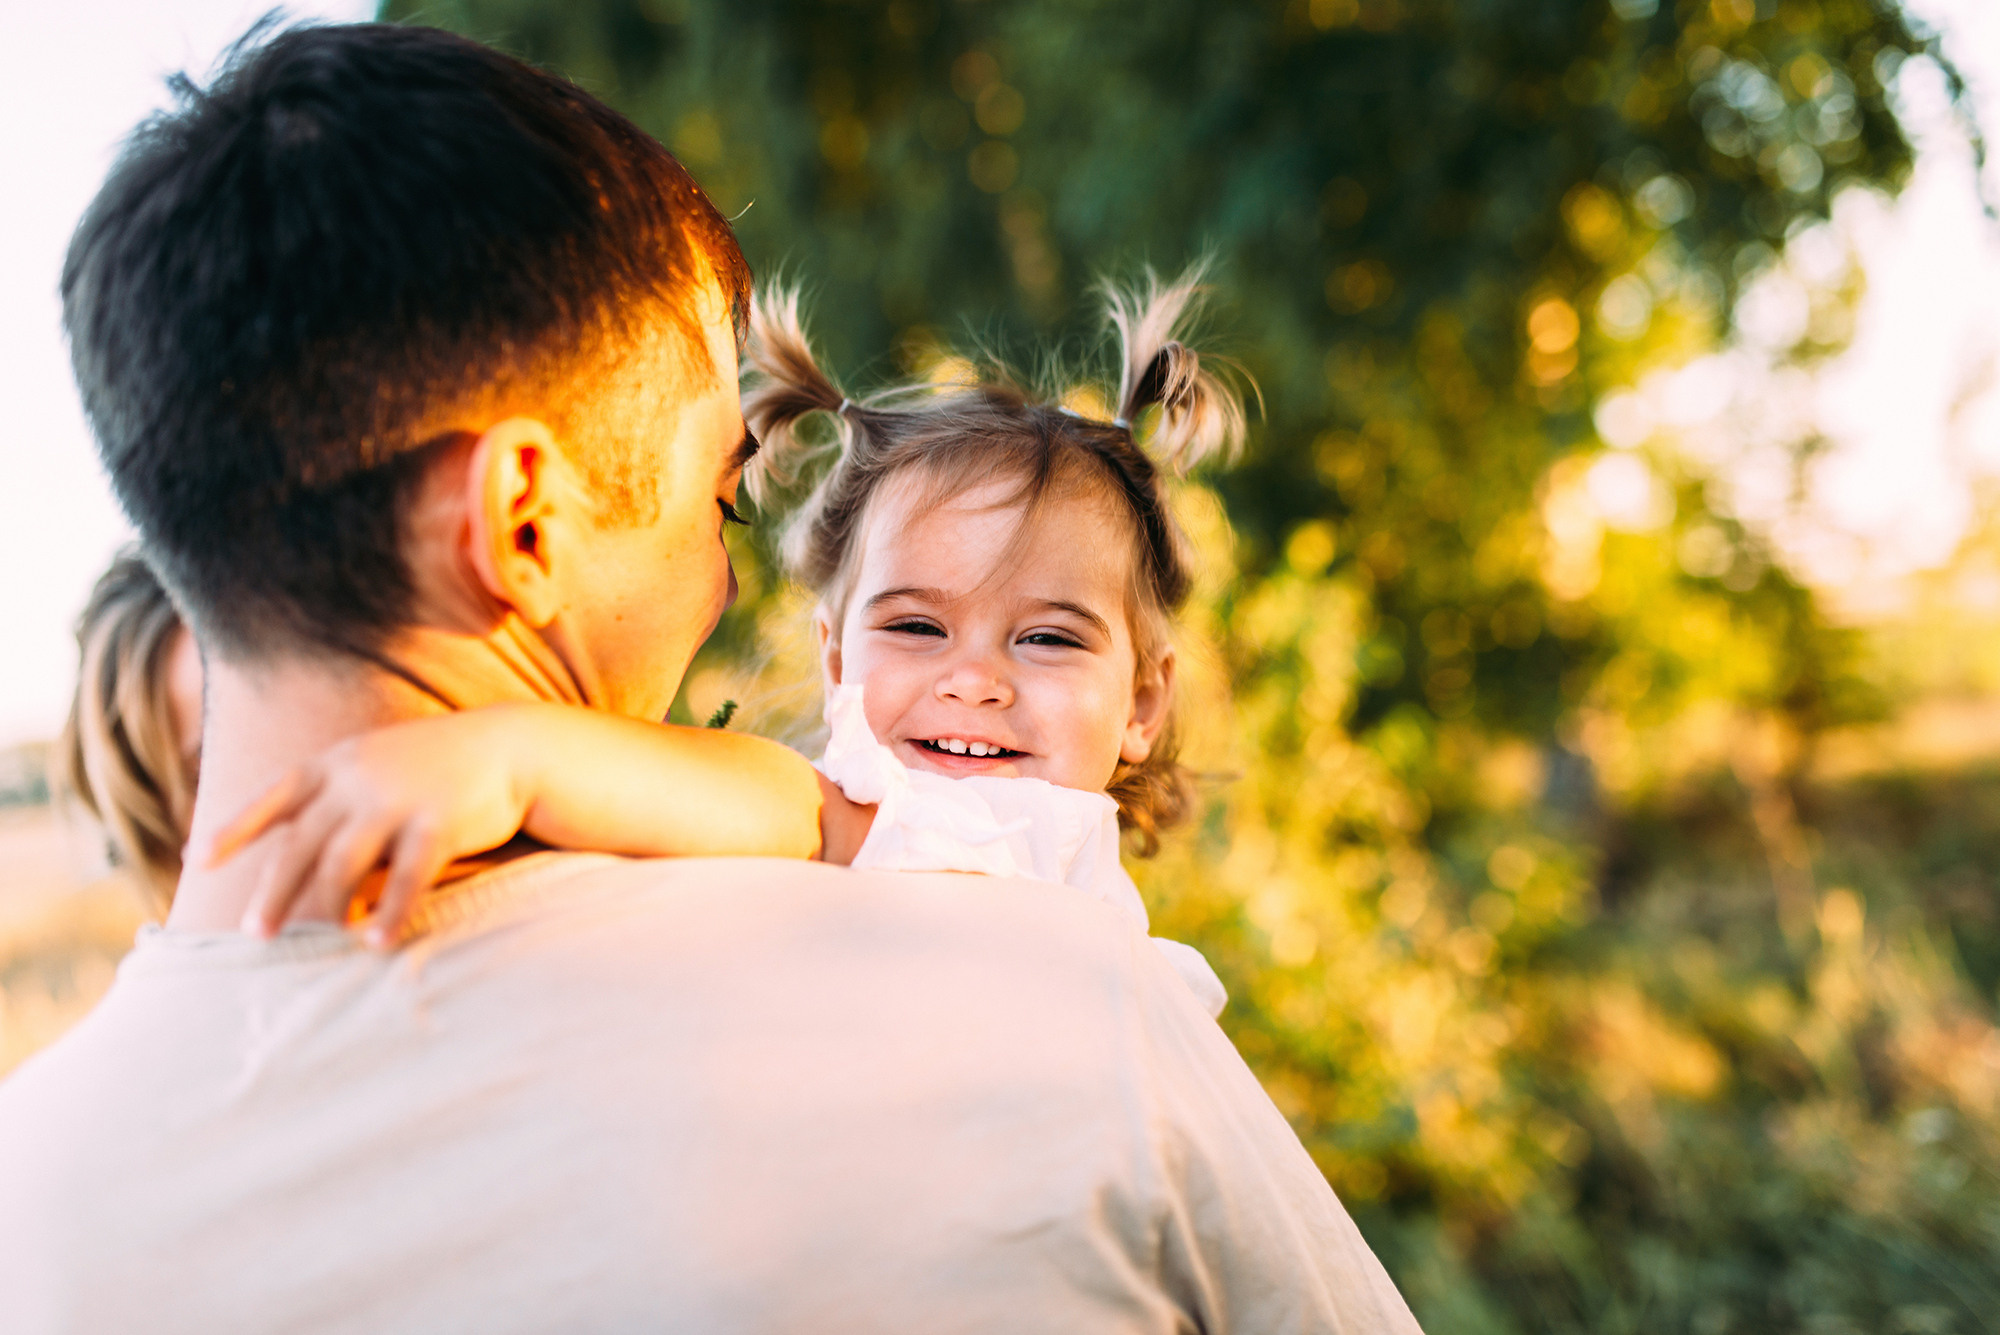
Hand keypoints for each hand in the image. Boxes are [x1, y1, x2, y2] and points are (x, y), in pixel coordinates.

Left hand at [203, 711, 533, 947]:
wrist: (509, 745)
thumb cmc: (435, 763)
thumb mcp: (374, 761)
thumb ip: (334, 795)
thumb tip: (294, 847)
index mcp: (335, 762)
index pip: (273, 798)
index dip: (234, 829)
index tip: (197, 860)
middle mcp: (357, 778)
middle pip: (300, 845)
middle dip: (274, 893)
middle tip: (256, 935)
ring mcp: (397, 800)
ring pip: (343, 864)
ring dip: (327, 909)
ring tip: (321, 942)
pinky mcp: (439, 823)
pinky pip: (407, 878)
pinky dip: (389, 913)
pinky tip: (376, 943)